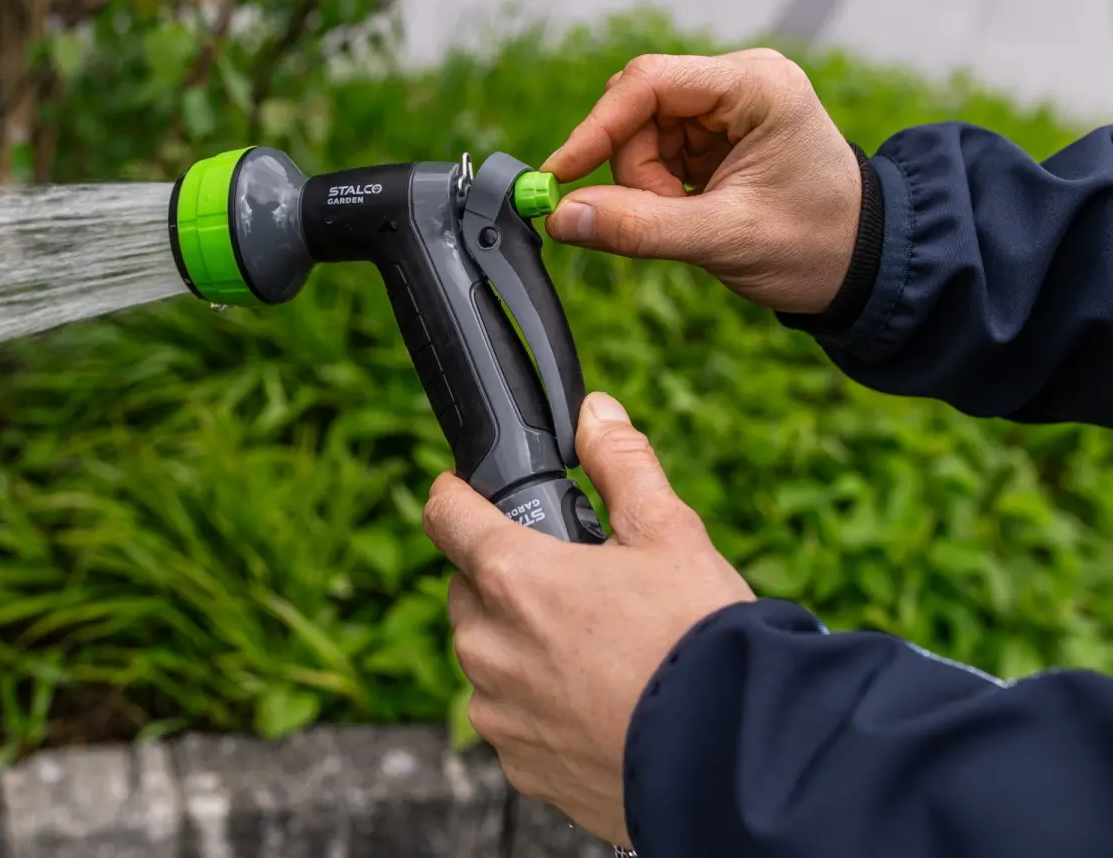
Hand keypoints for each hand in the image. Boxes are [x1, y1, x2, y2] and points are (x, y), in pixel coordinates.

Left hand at [423, 392, 754, 846]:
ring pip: (488, 659)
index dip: (457, 494)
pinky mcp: (521, 766)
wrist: (735, 758)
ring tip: (598, 650)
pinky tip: (600, 705)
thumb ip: (621, 465)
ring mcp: (500, 713)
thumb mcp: (670, 533)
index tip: (467, 492)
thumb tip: (595, 414)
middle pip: (469, 591)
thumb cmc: (699, 642)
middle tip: (574, 584)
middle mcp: (489, 646)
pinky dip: (541, 708)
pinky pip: (512, 721)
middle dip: (507, 579)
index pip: (445, 514)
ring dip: (522, 647)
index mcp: (512, 576)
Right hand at [541, 50, 860, 313]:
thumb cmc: (815, 245)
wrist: (862, 267)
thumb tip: (562, 217)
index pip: (649, 83)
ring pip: (639, 134)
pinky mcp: (714, 134)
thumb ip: (638, 227)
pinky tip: (692, 208)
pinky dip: (657, 187)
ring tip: (693, 217)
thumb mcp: (723, 239)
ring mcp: (726, 107)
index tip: (560, 175)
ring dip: (646, 184)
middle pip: (638, 110)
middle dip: (635, 169)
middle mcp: (739, 82)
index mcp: (756, 86)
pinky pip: (654, 152)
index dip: (596, 129)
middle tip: (665, 214)